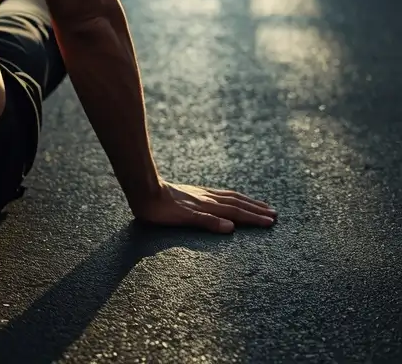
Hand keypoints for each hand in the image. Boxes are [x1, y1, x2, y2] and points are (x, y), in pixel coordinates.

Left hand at [132, 180, 276, 233]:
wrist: (143, 189)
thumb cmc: (159, 209)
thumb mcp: (182, 218)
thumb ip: (206, 222)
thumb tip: (231, 227)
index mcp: (207, 206)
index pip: (236, 212)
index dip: (254, 217)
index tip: (271, 221)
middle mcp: (207, 198)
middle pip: (237, 203)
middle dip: (256, 209)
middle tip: (274, 213)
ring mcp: (201, 194)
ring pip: (229, 197)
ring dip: (247, 202)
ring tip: (261, 205)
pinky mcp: (193, 192)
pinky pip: (219, 194)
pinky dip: (232, 197)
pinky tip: (231, 198)